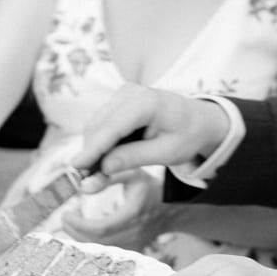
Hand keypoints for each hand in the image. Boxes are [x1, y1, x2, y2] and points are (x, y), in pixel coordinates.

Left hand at [60, 169, 162, 250]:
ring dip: (81, 237)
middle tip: (66, 217)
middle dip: (75, 230)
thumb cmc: (148, 188)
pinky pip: (106, 252)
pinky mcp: (131, 250)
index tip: (67, 212)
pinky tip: (85, 230)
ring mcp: (133, 245)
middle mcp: (134, 233)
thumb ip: (108, 176)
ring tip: (74, 221)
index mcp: (133, 214)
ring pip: (100, 249)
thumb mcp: (132, 174)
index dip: (79, 224)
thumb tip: (82, 185)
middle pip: (97, 241)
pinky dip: (91, 243)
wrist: (171, 210)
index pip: (100, 228)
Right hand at [72, 85, 229, 191]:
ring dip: (94, 150)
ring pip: (95, 126)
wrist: (200, 119)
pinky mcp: (118, 100)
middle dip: (91, 154)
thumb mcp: (167, 153)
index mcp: (147, 102)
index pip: (112, 128)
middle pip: (98, 126)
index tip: (76, 166)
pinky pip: (101, 124)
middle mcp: (130, 92)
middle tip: (89, 183)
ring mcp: (122, 94)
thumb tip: (103, 167)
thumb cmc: (187, 136)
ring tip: (99, 175)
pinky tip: (107, 159)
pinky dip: (100, 143)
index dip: (92, 149)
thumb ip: (134, 158)